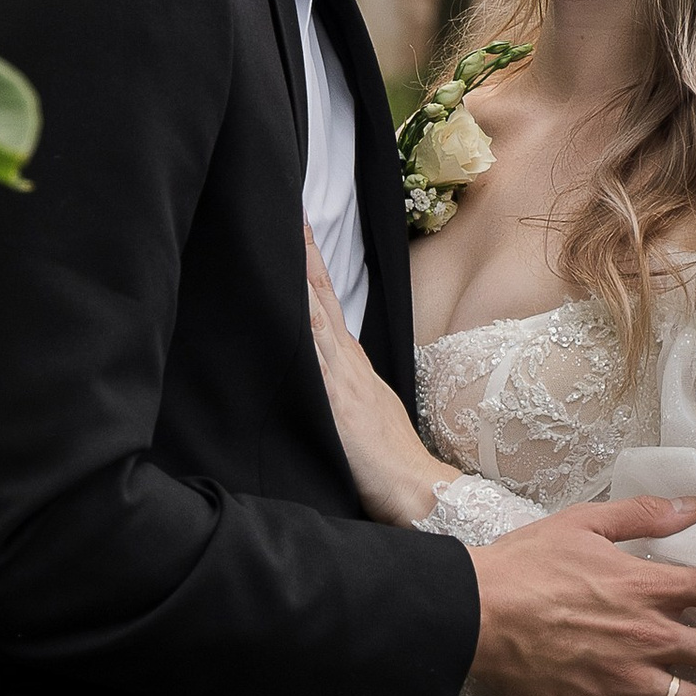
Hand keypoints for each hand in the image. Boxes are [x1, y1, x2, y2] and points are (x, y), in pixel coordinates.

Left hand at [305, 229, 442, 523]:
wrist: (415, 486)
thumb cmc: (388, 456)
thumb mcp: (364, 407)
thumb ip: (340, 383)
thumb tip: (317, 367)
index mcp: (350, 359)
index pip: (325, 298)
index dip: (310, 262)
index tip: (296, 224)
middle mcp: (344, 359)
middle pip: (319, 294)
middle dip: (302, 251)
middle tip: (285, 209)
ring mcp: (339, 375)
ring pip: (313, 314)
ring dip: (297, 276)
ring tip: (281, 238)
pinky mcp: (334, 399)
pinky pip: (312, 355)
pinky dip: (299, 325)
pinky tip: (285, 303)